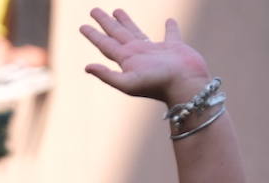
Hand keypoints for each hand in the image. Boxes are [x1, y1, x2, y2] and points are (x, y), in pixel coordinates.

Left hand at [80, 8, 210, 105]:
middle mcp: (138, 54)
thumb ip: (107, 75)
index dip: (93, 35)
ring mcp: (155, 51)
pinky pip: (171, 33)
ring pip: (136, 31)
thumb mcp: (129, 82)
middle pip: (117, 34)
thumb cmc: (158, 84)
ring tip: (117, 11)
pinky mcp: (175, 47)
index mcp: (127, 60)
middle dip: (105, 23)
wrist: (186, 85)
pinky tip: (169, 21)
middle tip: (94, 10)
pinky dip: (170, 27)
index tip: (82, 26)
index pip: (105, 44)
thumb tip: (86, 67)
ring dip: (126, 21)